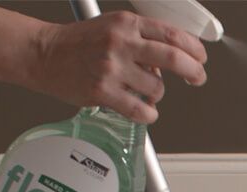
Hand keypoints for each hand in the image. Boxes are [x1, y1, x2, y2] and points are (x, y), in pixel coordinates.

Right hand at [30, 11, 207, 123]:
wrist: (45, 54)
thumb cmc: (78, 43)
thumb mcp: (113, 27)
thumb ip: (141, 39)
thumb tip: (167, 61)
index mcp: (127, 23)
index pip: (172, 34)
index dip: (193, 49)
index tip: (200, 58)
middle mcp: (122, 43)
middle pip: (174, 59)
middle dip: (193, 71)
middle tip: (197, 78)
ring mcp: (112, 69)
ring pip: (157, 89)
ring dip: (157, 95)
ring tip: (144, 92)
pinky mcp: (103, 92)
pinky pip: (139, 110)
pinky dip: (148, 114)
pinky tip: (145, 111)